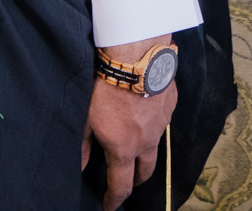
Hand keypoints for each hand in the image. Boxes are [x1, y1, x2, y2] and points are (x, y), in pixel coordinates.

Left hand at [81, 35, 176, 210]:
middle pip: (145, 172)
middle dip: (135, 180)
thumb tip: (82, 166)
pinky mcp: (170, 104)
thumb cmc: (106, 88)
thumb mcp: (87, 118)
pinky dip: (153, 123)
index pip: (121, 186)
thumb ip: (85, 146)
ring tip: (135, 144)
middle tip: (126, 179)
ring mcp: (162, 124)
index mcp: (124, 149)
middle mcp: (147, 142)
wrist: (136, 56)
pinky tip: (144, 111)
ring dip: (145, 151)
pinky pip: (162, 121)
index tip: (109, 207)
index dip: (114, 200)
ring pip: (156, 146)